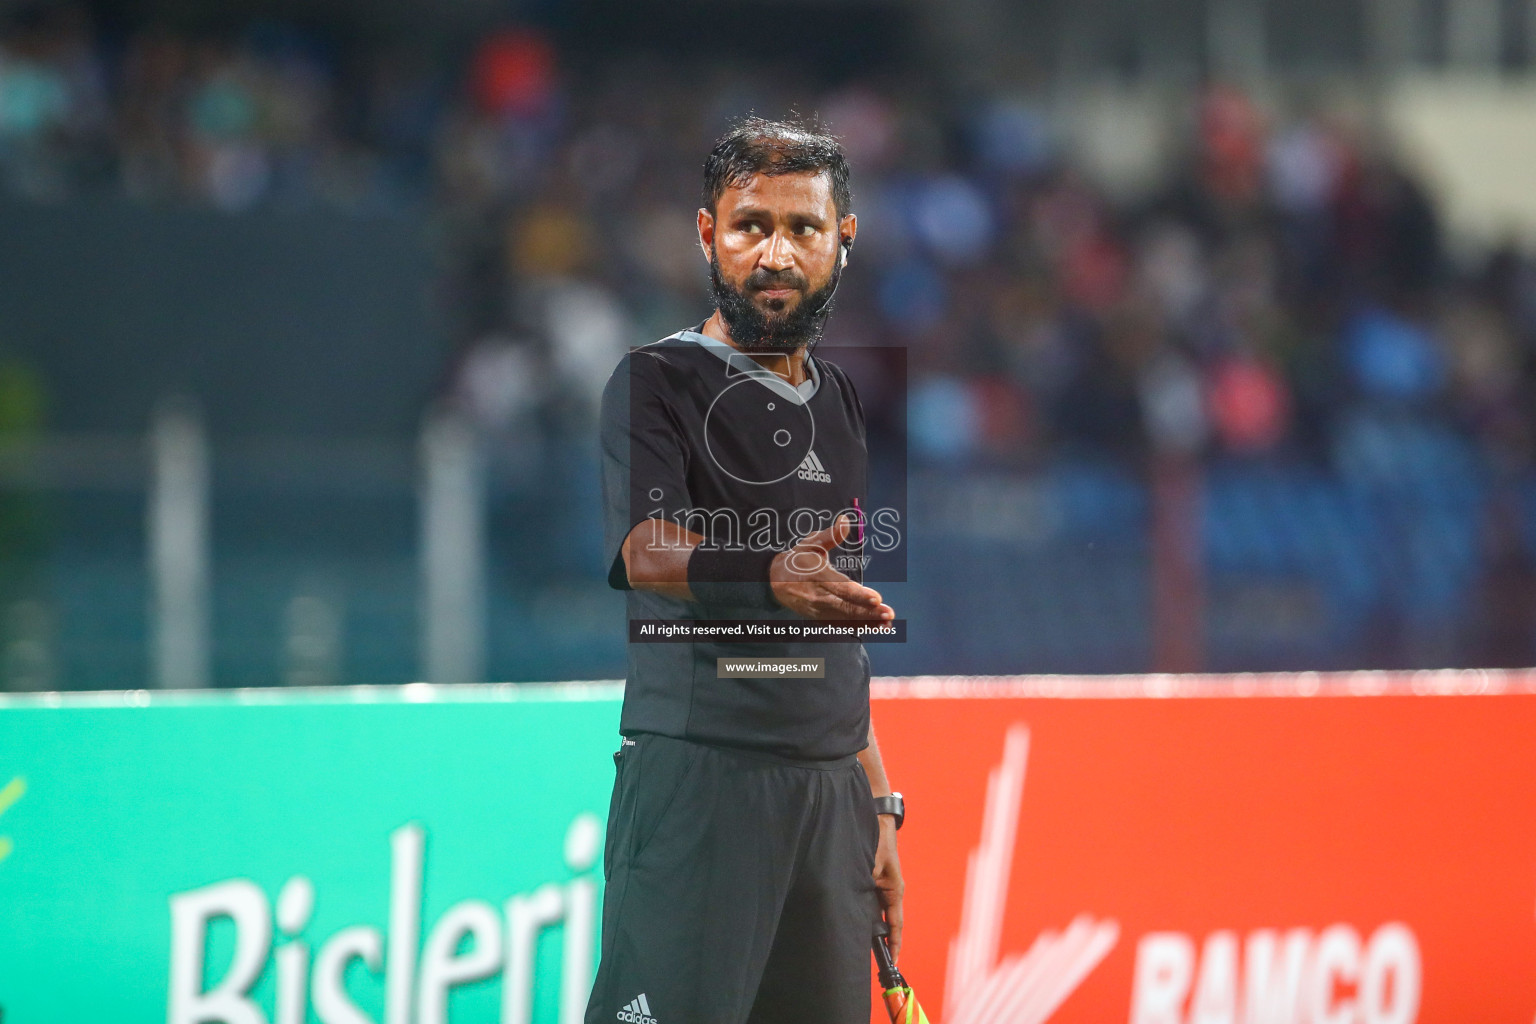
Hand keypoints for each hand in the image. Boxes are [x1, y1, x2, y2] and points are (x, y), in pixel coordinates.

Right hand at [769, 515, 895, 620]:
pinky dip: (859, 627)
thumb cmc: (798, 560)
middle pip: (845, 607)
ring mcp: (819, 610)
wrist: (774, 581)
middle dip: (868, 612)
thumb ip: (830, 535)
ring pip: (845, 619)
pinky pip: (841, 625)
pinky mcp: (820, 618)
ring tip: (887, 622)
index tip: (876, 598)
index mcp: (817, 576)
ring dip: (867, 622)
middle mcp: (818, 596)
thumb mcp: (811, 543)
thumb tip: (846, 520)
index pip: (840, 587)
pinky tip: (877, 627)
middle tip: (888, 613)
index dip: (858, 594)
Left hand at [874, 815, 903, 959]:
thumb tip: (860, 904)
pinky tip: (856, 920)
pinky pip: (872, 902)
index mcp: (895, 890)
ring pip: (878, 912)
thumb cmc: (876, 840)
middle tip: (876, 959)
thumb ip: (866, 886)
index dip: (894, 944)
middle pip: (887, 922)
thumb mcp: (870, 865)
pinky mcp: (875, 881)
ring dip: (872, 926)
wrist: (877, 820)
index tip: (893, 961)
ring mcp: (883, 886)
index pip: (896, 924)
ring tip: (864, 945)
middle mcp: (891, 891)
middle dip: (881, 940)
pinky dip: (867, 913)